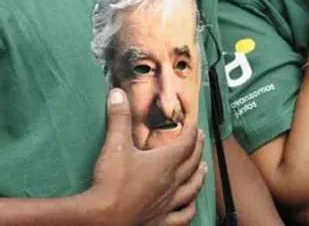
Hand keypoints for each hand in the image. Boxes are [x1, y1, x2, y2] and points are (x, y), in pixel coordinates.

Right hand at [90, 90, 207, 225]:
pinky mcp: (161, 221)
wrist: (104, 218)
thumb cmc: (112, 184)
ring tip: (204, 169)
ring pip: (192, 188)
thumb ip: (119, 118)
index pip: (186, 143)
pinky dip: (190, 209)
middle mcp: (171, 183)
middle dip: (198, 148)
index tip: (195, 123)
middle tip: (200, 138)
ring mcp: (168, 204)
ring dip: (200, 176)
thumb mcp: (115, 145)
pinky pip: (182, 216)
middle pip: (192, 163)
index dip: (192, 131)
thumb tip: (117, 94)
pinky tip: (190, 206)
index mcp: (164, 163)